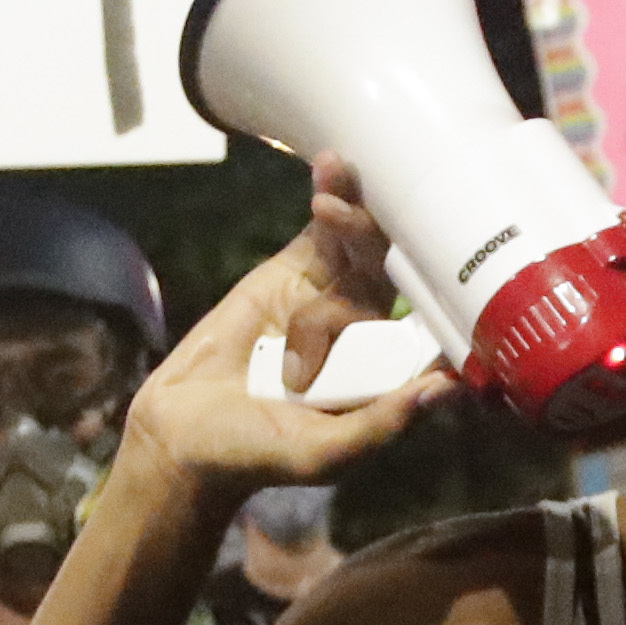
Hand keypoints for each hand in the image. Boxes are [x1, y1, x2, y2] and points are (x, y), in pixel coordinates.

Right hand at [116, 159, 457, 502]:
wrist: (181, 431)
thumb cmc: (254, 455)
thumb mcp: (323, 453)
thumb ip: (381, 424)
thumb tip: (444, 390)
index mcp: (387, 372)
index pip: (429, 321)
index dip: (437, 284)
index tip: (440, 253)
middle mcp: (368, 330)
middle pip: (394, 272)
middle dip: (382, 241)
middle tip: (357, 223)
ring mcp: (330, 296)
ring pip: (359, 245)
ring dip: (356, 214)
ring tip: (333, 198)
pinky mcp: (291, 274)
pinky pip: (320, 233)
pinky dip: (329, 198)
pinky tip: (331, 169)